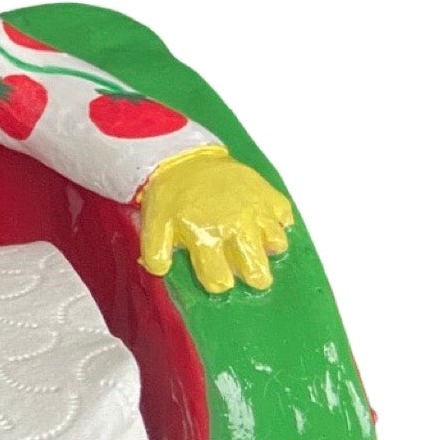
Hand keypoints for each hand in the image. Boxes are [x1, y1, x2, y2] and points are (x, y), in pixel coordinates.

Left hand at [138, 145, 294, 293]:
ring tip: (256, 244)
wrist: (186, 158)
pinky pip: (285, 216)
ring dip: (267, 249)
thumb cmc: (171, 194)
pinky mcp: (268, 194)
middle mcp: (235, 227)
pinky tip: (265, 222)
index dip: (217, 282)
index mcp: (205, 238)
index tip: (217, 275)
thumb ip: (156, 252)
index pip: (219, 280)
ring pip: (277, 244)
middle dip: (254, 277)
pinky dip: (279, 222)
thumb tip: (162, 272)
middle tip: (250, 271)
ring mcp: (255, 210)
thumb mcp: (154, 224)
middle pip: (257, 270)